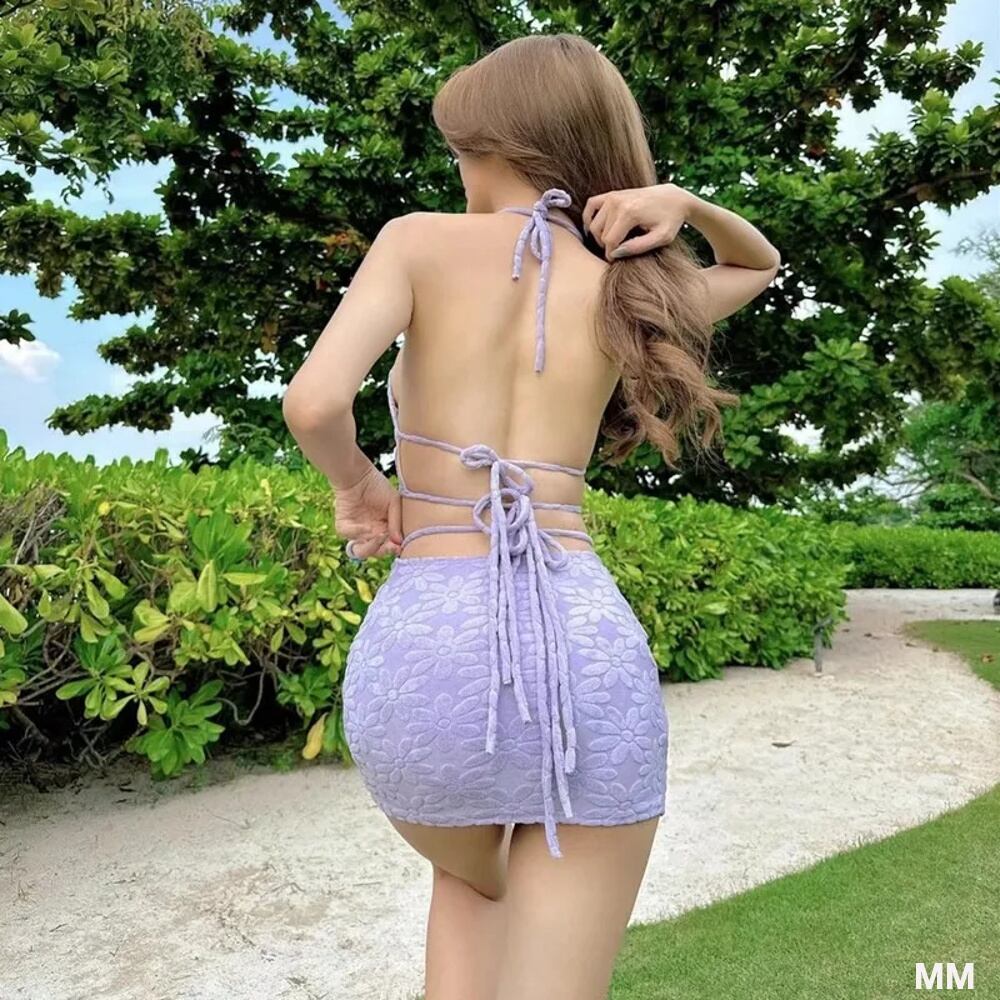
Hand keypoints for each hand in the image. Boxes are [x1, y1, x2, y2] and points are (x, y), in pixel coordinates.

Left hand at [333, 463, 402, 558]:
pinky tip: (366, 527)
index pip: (389, 547)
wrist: (358, 475)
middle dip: (384, 551)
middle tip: (391, 546)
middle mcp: (370, 534)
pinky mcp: (343, 526)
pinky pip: (349, 537)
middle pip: (376, 552)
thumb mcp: (395, 502)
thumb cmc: (378, 486)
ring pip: (360, 551)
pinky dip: (358, 533)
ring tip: (379, 537)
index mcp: (384, 530)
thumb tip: (399, 542)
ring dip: (371, 548)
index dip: (394, 549)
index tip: (400, 546)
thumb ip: (397, 522)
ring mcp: (356, 532)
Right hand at [582, 183, 697, 260]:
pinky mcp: (612, 193)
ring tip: (612, 242)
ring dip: (599, 236)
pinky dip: (589, 218)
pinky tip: (596, 228)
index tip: (618, 261)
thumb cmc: (670, 220)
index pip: (610, 241)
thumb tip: (616, 253)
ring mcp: (613, 196)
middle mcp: (618, 202)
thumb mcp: (661, 238)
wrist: (674, 199)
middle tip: (619, 251)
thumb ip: (638, 247)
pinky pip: (591, 205)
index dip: (612, 255)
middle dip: (608, 247)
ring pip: (594, 224)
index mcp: (630, 212)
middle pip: (601, 234)